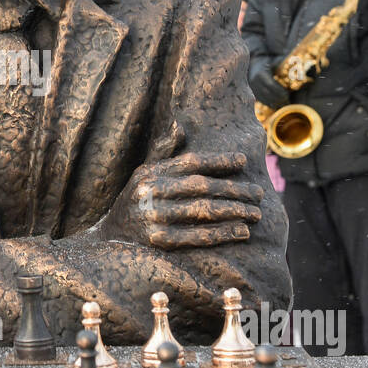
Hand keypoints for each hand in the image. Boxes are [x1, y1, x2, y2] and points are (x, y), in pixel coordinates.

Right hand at [99, 151, 264, 249]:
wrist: (107, 240)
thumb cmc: (132, 203)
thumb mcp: (142, 175)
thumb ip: (163, 152)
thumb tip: (180, 126)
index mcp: (150, 173)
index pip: (191, 162)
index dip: (219, 160)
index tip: (243, 161)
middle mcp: (151, 192)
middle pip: (202, 187)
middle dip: (235, 189)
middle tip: (259, 193)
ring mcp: (155, 217)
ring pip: (203, 211)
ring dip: (234, 211)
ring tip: (256, 213)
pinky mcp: (159, 242)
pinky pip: (198, 236)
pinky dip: (222, 233)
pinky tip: (241, 231)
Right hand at [248, 61, 288, 109]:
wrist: (254, 66)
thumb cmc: (268, 62)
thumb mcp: (274, 61)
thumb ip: (283, 64)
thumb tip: (296, 65)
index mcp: (260, 73)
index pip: (271, 85)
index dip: (279, 91)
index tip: (287, 94)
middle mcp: (254, 82)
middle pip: (267, 94)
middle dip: (278, 99)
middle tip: (288, 101)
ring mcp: (253, 88)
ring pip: (264, 99)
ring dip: (275, 103)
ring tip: (284, 105)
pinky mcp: (253, 93)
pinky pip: (262, 101)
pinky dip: (270, 104)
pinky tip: (278, 105)